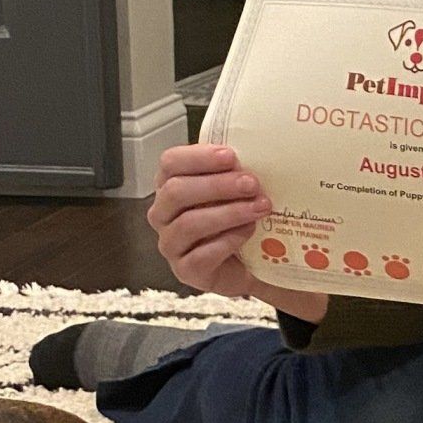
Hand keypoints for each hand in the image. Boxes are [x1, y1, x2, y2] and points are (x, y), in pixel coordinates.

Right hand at [146, 144, 325, 321]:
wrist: (249, 264)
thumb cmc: (236, 220)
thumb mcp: (234, 191)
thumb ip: (233, 171)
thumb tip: (256, 151)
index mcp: (170, 185)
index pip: (170, 162)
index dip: (198, 157)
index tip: (231, 156)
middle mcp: (163, 214)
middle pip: (177, 192)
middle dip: (218, 185)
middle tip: (251, 183)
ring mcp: (171, 244)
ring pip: (190, 223)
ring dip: (229, 213)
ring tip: (259, 208)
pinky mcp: (185, 270)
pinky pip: (202, 254)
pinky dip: (229, 240)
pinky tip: (249, 232)